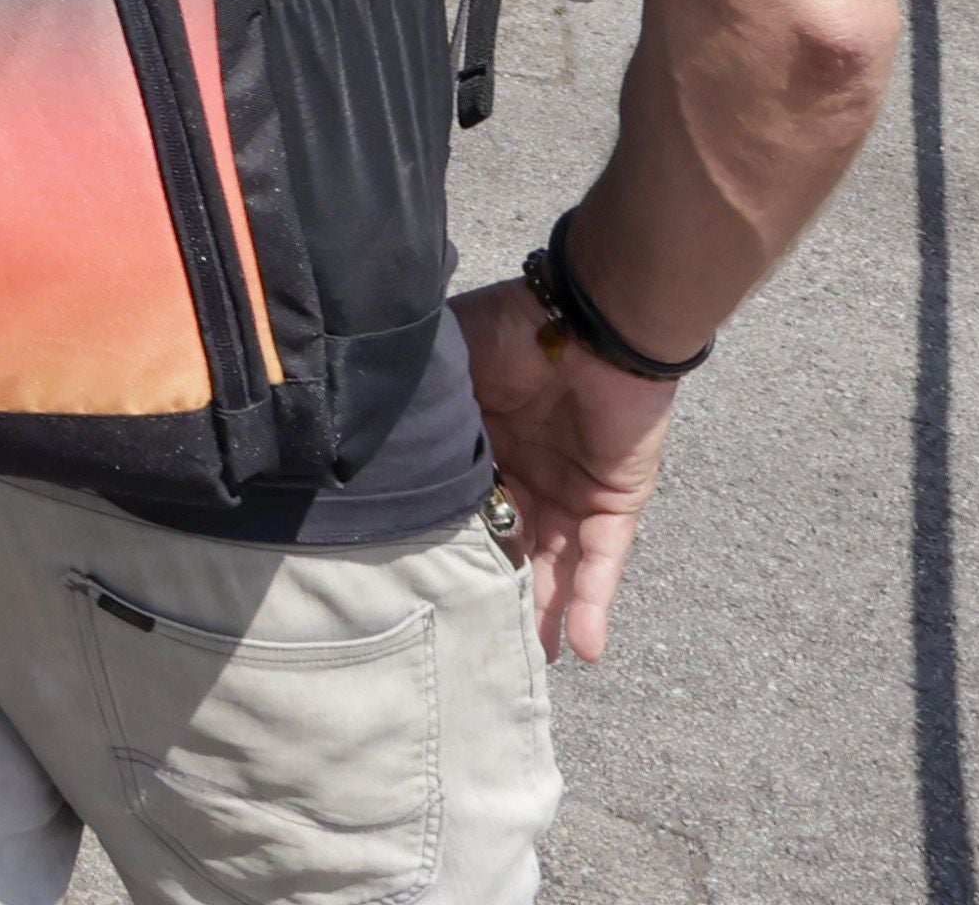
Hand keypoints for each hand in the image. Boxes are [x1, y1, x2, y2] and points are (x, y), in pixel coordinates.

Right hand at [455, 276, 679, 660]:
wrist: (590, 315)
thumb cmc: (511, 328)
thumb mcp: (447, 370)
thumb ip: (421, 413)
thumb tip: (362, 445)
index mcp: (484, 443)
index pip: (464, 509)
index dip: (447, 549)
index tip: (420, 595)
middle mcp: (528, 473)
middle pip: (511, 548)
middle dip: (498, 598)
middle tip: (473, 649)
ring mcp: (574, 490)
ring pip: (556, 567)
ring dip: (545, 615)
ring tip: (526, 664)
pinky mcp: (616, 500)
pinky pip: (604, 561)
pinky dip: (594, 602)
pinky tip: (582, 646)